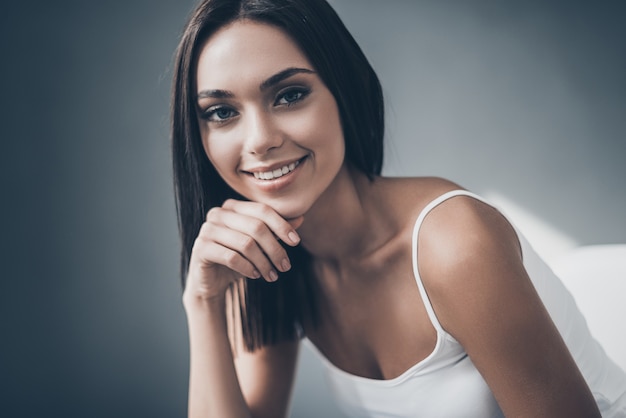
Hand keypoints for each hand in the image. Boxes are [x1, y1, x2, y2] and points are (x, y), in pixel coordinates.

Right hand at [183, 199, 303, 302]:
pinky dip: (248, 268)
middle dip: (275, 248)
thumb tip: (300, 217)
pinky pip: (231, 257)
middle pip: (256, 227)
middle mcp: (218, 213)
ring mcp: (207, 229)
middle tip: (285, 266)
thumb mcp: (260, 244)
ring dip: (264, 262)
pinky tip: (256, 275)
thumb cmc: (238, 257)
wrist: (212, 280)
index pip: (262, 210)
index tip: (296, 242)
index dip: (281, 225)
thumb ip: (276, 230)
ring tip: (272, 275)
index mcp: (232, 206)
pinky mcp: (201, 248)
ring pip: (246, 244)